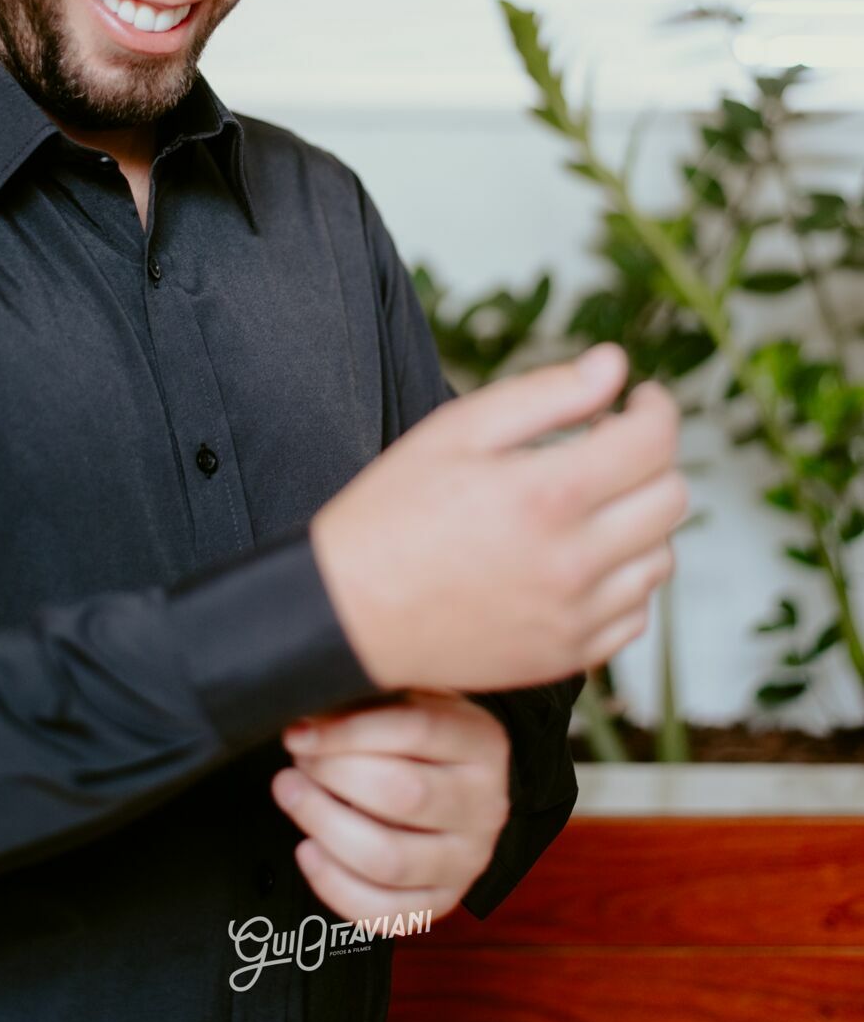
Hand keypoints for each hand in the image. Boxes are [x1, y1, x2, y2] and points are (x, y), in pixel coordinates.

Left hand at [271, 689, 509, 922]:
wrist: (463, 782)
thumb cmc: (422, 735)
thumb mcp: (410, 698)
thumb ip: (367, 704)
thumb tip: (306, 727)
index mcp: (483, 742)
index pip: (417, 731)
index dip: (349, 732)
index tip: (299, 733)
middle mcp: (485, 805)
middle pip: (404, 796)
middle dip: (333, 777)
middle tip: (296, 764)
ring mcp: (468, 861)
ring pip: (390, 860)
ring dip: (326, 826)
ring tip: (291, 796)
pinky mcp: (444, 902)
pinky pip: (386, 913)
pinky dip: (336, 886)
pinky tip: (307, 850)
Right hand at [310, 342, 687, 690]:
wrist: (351, 611)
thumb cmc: (392, 512)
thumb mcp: (458, 430)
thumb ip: (546, 393)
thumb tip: (614, 366)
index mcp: (548, 494)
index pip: (654, 441)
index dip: (655, 407)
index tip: (637, 400)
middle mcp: (574, 561)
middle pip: (671, 498)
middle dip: (649, 459)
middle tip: (606, 446)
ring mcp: (576, 616)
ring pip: (662, 557)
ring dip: (640, 520)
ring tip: (591, 504)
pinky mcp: (568, 655)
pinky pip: (636, 612)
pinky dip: (624, 579)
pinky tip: (581, 557)